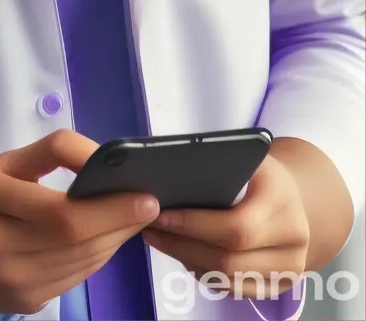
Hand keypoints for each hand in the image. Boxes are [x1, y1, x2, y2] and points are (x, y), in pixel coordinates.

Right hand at [0, 128, 160, 314]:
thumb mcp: (11, 164)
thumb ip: (54, 152)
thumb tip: (106, 158)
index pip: (56, 204)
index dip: (104, 201)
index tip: (139, 188)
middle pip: (72, 236)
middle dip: (118, 219)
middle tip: (149, 204)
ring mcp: (11, 277)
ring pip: (80, 259)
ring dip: (115, 237)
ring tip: (136, 216)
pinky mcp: (28, 301)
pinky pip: (77, 276)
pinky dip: (101, 254)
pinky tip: (111, 236)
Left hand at [142, 151, 309, 298]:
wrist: (296, 200)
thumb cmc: (263, 176)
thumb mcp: (248, 158)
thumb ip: (218, 165)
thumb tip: (169, 174)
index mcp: (283, 204)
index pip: (236, 227)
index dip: (194, 225)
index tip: (160, 215)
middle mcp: (293, 242)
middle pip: (228, 259)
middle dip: (183, 245)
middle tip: (151, 229)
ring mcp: (289, 270)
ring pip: (228, 279)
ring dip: (188, 261)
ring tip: (161, 240)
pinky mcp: (279, 287)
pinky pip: (233, 288)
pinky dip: (205, 274)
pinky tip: (185, 254)